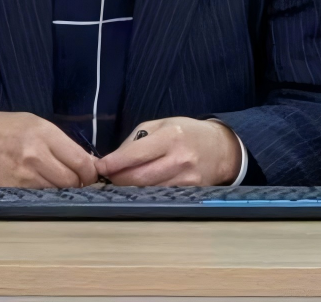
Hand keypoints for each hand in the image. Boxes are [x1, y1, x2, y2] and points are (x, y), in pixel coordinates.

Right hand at [0, 111, 98, 187]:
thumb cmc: (3, 128)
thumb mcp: (34, 123)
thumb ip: (60, 142)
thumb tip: (87, 161)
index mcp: (44, 133)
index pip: (81, 160)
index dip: (90, 171)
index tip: (90, 174)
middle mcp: (36, 154)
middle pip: (72, 180)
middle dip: (78, 183)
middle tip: (76, 181)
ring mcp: (24, 175)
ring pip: (57, 191)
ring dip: (62, 190)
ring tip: (57, 183)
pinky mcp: (13, 189)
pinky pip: (39, 196)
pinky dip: (45, 195)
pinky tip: (41, 188)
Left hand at [96, 117, 240, 185]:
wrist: (221, 149)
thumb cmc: (186, 133)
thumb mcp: (161, 125)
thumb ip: (136, 140)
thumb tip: (114, 159)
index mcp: (170, 136)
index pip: (135, 154)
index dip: (113, 163)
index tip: (99, 167)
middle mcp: (179, 159)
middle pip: (139, 178)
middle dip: (117, 179)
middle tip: (106, 177)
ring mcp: (186, 179)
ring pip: (147, 191)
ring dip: (129, 189)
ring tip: (120, 182)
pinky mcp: (189, 192)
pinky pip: (159, 196)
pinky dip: (145, 194)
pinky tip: (138, 188)